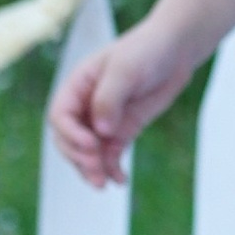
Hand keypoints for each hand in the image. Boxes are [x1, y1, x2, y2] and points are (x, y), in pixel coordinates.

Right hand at [48, 24, 193, 189]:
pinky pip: (110, 154)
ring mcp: (103, 120)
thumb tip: (101, 131)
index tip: (92, 144)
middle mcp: (85, 106)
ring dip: (92, 169)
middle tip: (96, 167)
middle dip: (78, 156)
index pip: (60, 116)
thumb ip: (109, 98)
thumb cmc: (146, 51)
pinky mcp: (122, 130)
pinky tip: (120, 180)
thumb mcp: (126, 69)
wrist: (175, 51)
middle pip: (68, 139)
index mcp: (77, 86)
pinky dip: (112, 168)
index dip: (70, 134)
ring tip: (103, 183)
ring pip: (88, 152)